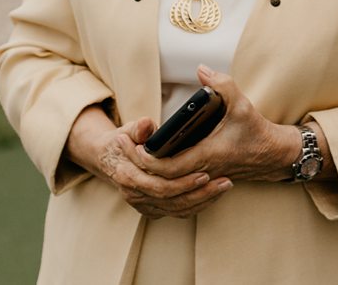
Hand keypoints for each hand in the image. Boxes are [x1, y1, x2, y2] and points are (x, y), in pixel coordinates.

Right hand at [65, 105, 230, 218]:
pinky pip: (178, 211)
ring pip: (177, 209)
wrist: (112, 157)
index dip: (182, 182)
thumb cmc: (126, 140)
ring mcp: (144, 204)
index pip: (158, 186)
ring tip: (225, 186)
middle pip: (172, 201)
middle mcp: (134, 194)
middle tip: (225, 181)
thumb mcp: (129, 129)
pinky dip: (198, 204)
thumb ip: (139, 128)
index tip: (205, 173)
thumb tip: (146, 125)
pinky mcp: (153, 208)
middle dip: (200, 192)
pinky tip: (215, 193)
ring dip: (203, 200)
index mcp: (128, 176)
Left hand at [137, 66, 301, 185]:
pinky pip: (174, 185)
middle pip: (160, 180)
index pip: (168, 169)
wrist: (272, 155)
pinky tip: (148, 162)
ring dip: (145, 172)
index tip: (134, 147)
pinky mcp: (201, 178)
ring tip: (128, 153)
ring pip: (165, 185)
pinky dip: (158, 176)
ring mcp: (200, 177)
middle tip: (121, 147)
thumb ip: (223, 85)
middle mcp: (201, 170)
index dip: (147, 161)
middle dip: (138, 166)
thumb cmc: (256, 131)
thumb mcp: (242, 104)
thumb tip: (201, 69)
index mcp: (207, 156)